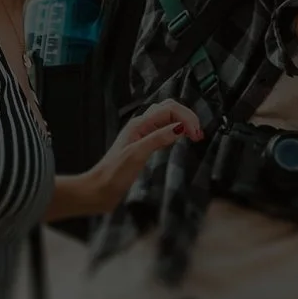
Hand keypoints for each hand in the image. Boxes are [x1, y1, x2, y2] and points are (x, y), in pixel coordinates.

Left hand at [81, 99, 200, 212]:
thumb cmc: (114, 174)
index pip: (169, 109)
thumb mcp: (136, 155)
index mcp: (139, 124)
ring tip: (194, 135)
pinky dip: (176, 130)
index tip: (197, 135)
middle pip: (169, 108)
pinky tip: (180, 140)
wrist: (99, 190)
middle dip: (187, 116)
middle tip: (198, 135)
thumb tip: (181, 127)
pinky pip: (163, 129)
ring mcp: (142, 134)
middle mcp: (141, 125)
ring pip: (167, 117)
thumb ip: (157, 138)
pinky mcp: (144, 144)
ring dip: (183, 121)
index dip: (187, 118)